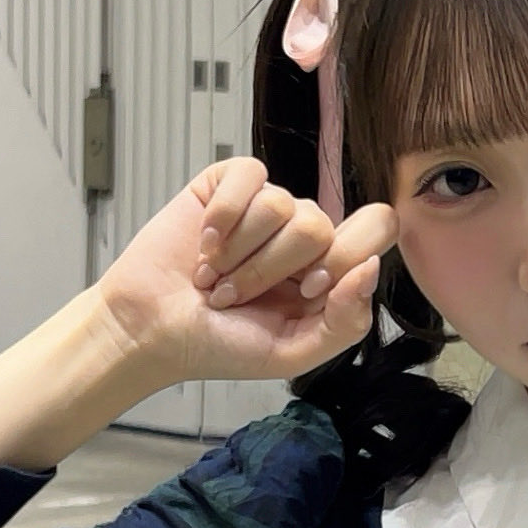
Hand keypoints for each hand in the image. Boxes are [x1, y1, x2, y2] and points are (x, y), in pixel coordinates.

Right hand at [96, 156, 398, 387]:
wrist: (150, 329)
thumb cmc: (218, 344)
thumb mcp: (291, 353)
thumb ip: (344, 322)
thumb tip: (370, 270)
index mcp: (327, 270)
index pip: (376, 231)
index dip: (344, 258)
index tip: (306, 290)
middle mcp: (301, 233)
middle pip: (320, 223)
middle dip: (271, 269)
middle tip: (238, 296)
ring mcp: (265, 206)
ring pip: (281, 204)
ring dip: (238, 253)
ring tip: (213, 277)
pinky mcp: (228, 184)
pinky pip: (249, 175)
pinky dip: (223, 217)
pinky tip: (204, 243)